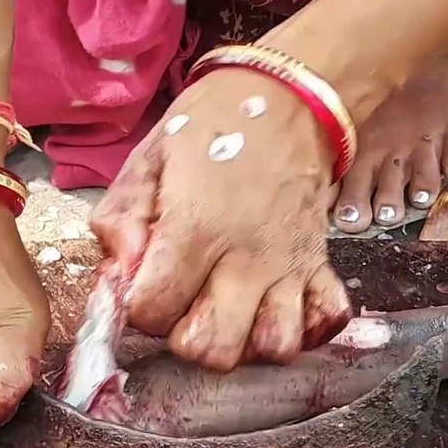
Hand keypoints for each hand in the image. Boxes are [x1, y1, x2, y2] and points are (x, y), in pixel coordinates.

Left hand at [90, 67, 352, 371]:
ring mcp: (290, 266)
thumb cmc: (213, 124)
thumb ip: (122, 220)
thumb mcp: (150, 157)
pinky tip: (276, 305)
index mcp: (197, 229)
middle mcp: (247, 259)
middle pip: (216, 350)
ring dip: (248, 340)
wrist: (289, 97)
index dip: (138, 307)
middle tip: (185, 305)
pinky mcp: (321, 264)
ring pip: (276, 348)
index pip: (152, 312)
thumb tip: (120, 277)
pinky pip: (326, 320)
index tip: (145, 281)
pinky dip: (305, 325)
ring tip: (231, 310)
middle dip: (189, 339)